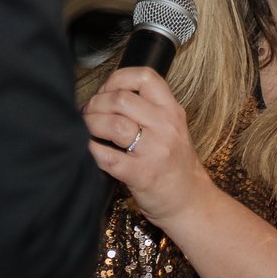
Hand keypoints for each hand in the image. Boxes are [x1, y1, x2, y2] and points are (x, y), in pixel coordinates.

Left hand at [83, 66, 210, 226]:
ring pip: (113, 124)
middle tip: (88, 113)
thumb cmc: (175, 164)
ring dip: (91, 124)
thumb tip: (106, 95)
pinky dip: (91, 149)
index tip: (105, 91)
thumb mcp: (172, 128)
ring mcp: (154, 151)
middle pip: (121, 98)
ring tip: (86, 129)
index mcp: (172, 110)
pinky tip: (89, 149)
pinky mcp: (141, 175)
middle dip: (96, 103)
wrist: (190, 201)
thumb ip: (148, 109)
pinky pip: (107, 156)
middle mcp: (166, 127)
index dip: (117, 79)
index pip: (144, 76)